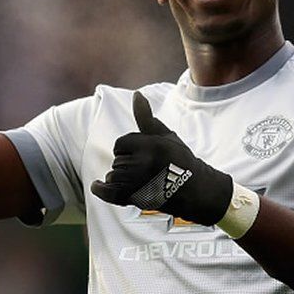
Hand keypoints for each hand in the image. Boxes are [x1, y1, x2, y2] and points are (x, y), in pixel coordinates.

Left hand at [91, 92, 232, 225]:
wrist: (195, 190)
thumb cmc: (180, 160)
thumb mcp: (166, 135)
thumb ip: (146, 117)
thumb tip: (136, 94)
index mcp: (150, 146)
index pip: (121, 143)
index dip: (130, 148)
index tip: (144, 154)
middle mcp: (142, 163)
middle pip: (117, 159)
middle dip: (127, 162)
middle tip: (147, 169)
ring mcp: (137, 182)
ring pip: (113, 175)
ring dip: (120, 177)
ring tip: (141, 180)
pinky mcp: (134, 198)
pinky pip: (107, 192)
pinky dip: (101, 190)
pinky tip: (98, 185)